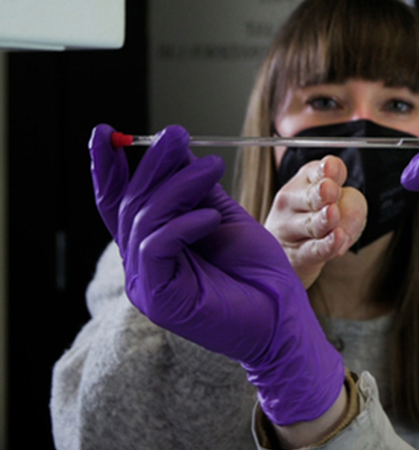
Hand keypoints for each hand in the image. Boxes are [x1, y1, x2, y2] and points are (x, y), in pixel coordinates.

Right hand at [89, 123, 344, 424]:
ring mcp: (147, 284)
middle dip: (152, 164)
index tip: (104, 131)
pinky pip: (156, 248)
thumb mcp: (225, 217)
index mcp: (153, 245)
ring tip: (212, 167)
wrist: (283, 317)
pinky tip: (209, 216)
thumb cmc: (258, 273)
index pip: (118, 202)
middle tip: (176, 134)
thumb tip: (175, 149)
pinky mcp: (160, 299)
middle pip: (130, 204)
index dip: (107, 167)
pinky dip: (181, 224)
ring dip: (178, 186)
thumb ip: (197, 190)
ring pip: (143, 221)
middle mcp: (142, 265)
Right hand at [263, 155, 367, 286]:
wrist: (293, 253)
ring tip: (333, 213)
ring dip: (323, 219)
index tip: (332, 166)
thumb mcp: (347, 203)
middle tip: (330, 189)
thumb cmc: (325, 220)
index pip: (316, 172)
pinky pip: (314, 250)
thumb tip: (345, 228)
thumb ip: (352, 206)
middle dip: (321, 193)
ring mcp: (289, 229)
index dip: (326, 170)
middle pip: (310, 197)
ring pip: (312, 224)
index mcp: (305, 181)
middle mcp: (292, 202)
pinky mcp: (297, 256)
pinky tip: (337, 238)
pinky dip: (327, 245)